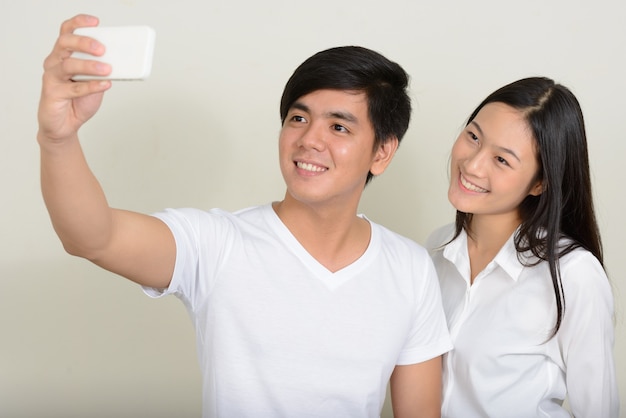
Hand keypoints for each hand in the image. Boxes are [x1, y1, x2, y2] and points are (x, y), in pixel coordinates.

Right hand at [37, 14, 112, 143]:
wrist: (65, 125)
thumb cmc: (77, 101)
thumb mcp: (95, 82)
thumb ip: (103, 71)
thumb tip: (121, 63)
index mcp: (64, 55)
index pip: (67, 32)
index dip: (79, 23)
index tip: (95, 21)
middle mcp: (55, 62)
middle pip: (65, 43)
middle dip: (84, 42)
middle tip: (102, 48)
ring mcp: (52, 77)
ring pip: (68, 65)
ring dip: (90, 66)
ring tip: (107, 69)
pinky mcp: (53, 93)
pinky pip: (73, 88)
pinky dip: (91, 86)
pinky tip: (105, 85)